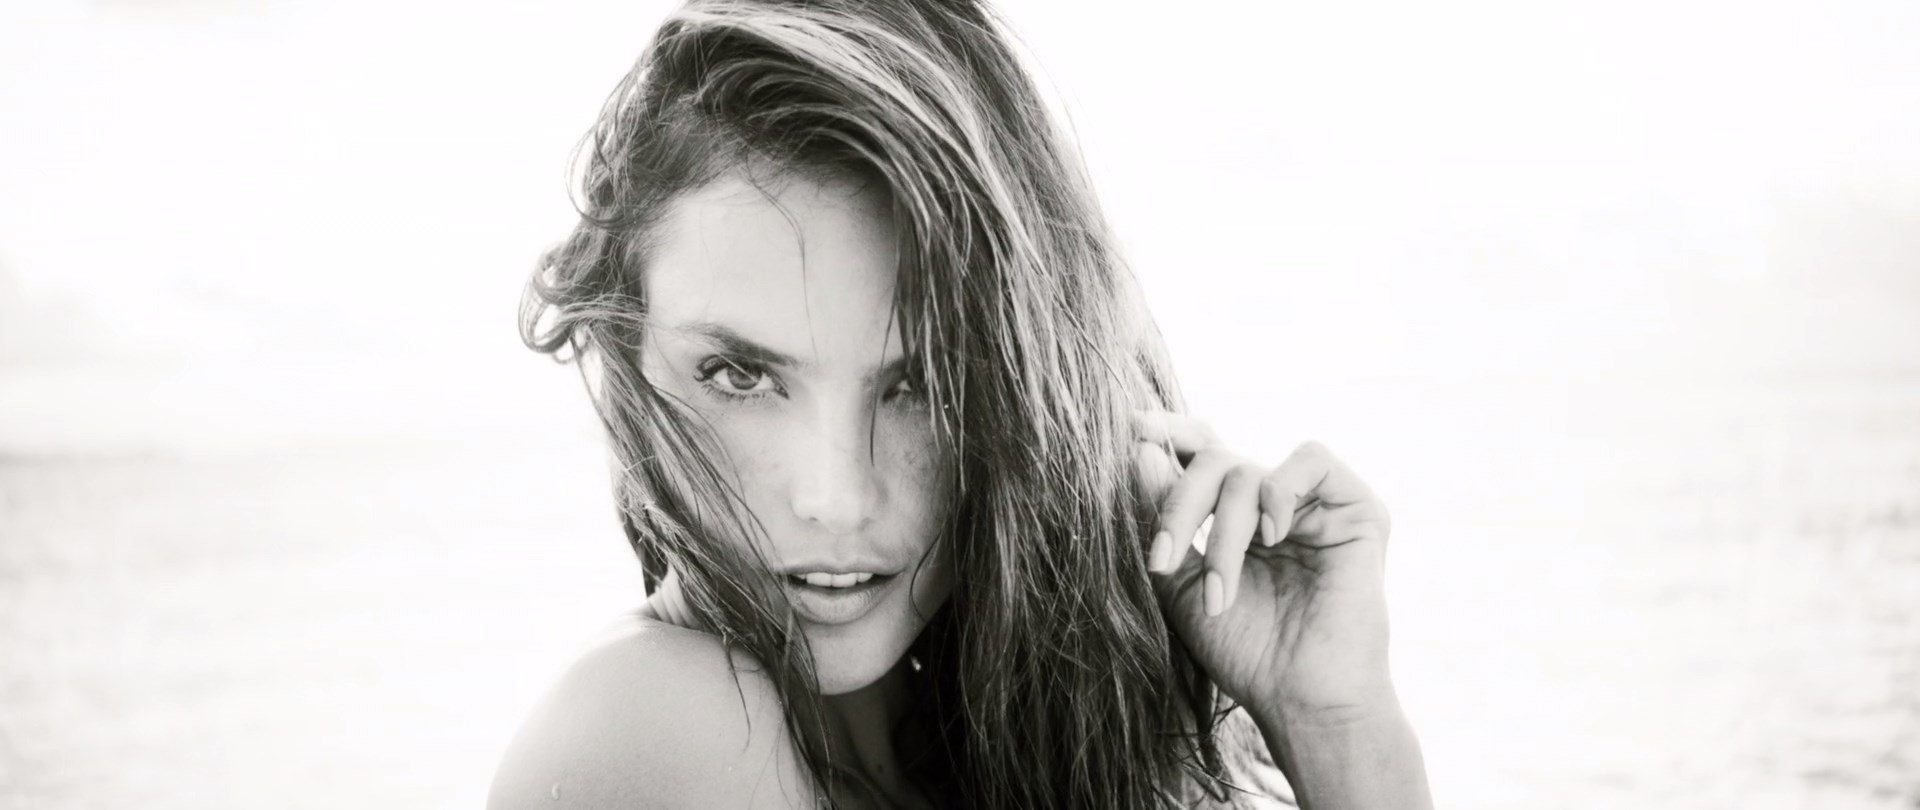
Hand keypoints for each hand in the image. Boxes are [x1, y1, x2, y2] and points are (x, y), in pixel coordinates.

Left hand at [1133, 412, 1396, 721]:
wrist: (1298, 698)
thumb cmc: (1245, 651)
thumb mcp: (1180, 583)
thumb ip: (1162, 518)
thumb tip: (1142, 449)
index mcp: (1233, 516)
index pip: (1200, 453)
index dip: (1168, 433)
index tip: (1131, 428)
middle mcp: (1272, 504)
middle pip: (1213, 459)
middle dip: (1178, 504)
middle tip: (1162, 558)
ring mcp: (1314, 505)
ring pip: (1248, 470)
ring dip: (1223, 531)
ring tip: (1219, 592)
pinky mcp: (1357, 509)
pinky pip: (1313, 459)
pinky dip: (1280, 490)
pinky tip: (1273, 536)